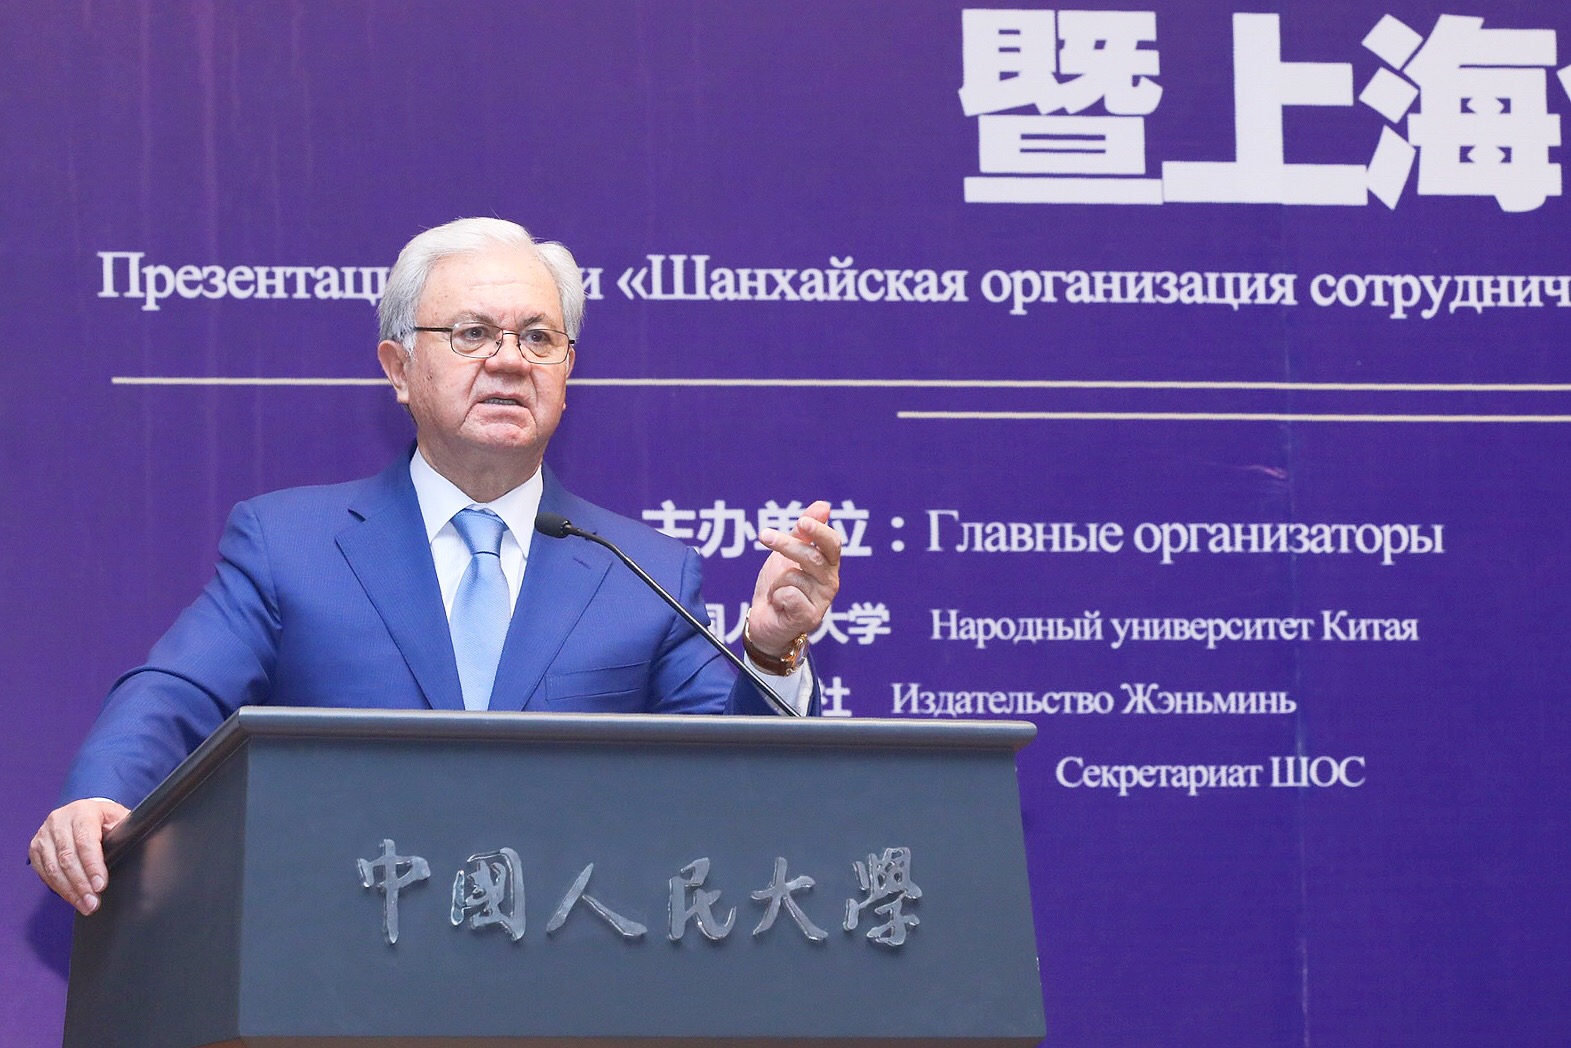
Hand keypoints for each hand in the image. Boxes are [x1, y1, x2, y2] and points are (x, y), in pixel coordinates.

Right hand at [29, 799, 129, 914]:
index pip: (85, 840)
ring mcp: (43, 835)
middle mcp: (59, 820)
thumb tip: (157, 850)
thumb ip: (132, 833)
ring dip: (70, 891)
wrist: (83, 812)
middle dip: (81, 884)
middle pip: (67, 857)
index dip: (93, 865)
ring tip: (86, 906)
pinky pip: (44, 874)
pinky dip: (59, 889)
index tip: (101, 885)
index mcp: (83, 811)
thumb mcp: (121, 819)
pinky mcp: (35, 849)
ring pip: (53, 868)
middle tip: (94, 903)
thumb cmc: (106, 819)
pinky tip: (73, 899)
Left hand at [748, 500, 841, 655]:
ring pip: (794, 576)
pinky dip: (776, 597)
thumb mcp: (788, 553)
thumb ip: (804, 531)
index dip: (819, 531)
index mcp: (827, 564)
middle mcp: (830, 581)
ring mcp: (822, 601)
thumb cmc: (779, 585)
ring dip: (776, 581)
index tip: (802, 522)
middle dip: (786, 544)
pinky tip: (780, 605)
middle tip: (764, 535)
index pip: (832, 543)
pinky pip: (789, 595)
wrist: (764, 620)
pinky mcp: (810, 617)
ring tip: (777, 591)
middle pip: (812, 556)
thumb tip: (824, 505)